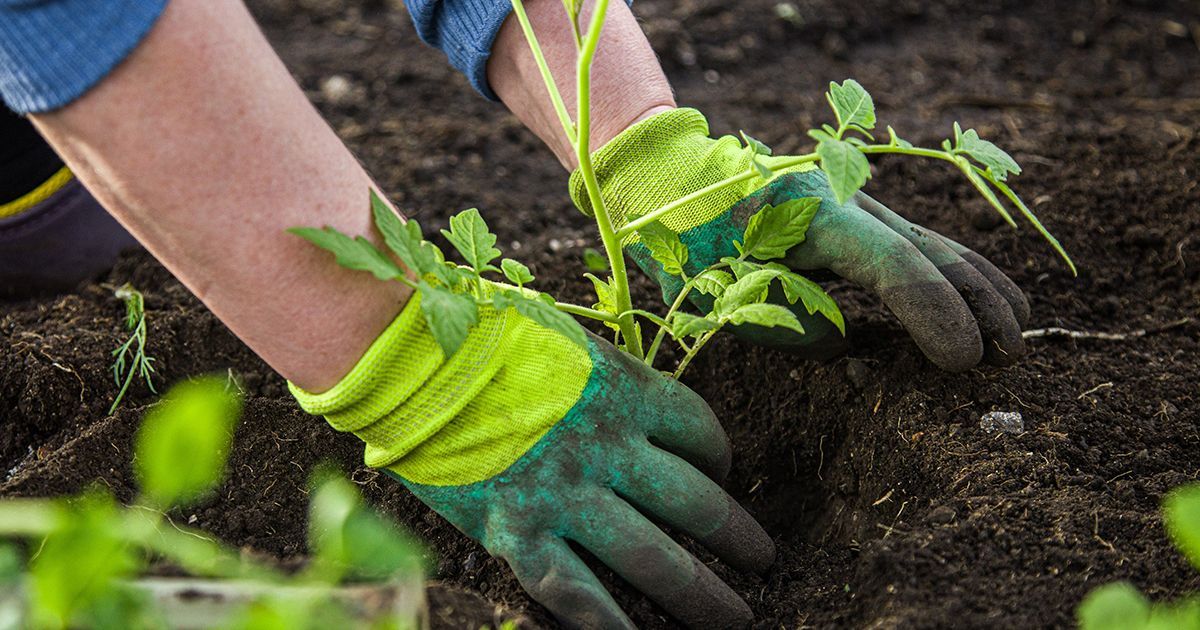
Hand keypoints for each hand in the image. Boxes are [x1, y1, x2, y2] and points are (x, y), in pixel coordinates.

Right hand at [292, 290, 773, 628]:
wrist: (406, 356)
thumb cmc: (481, 335)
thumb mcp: (565, 339)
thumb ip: (607, 378)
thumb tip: (636, 408)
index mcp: (624, 390)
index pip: (699, 433)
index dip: (720, 459)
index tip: (721, 476)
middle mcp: (608, 447)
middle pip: (694, 504)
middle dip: (738, 538)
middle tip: (763, 561)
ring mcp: (565, 495)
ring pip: (652, 558)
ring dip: (701, 594)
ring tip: (735, 618)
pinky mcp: (517, 532)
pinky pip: (576, 592)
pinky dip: (612, 626)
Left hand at [571, 108, 1030, 370]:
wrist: (672, 181)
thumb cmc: (685, 241)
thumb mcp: (717, 291)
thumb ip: (783, 322)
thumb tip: (843, 341)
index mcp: (811, 216)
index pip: (893, 266)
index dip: (935, 314)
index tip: (962, 362)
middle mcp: (845, 200)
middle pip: (930, 250)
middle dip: (975, 304)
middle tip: (1006, 356)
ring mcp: (854, 202)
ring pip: (933, 242)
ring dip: (979, 287)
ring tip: (1017, 332)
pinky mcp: (854, 214)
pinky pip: (917, 244)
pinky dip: (955, 272)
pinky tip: (986, 296)